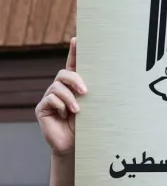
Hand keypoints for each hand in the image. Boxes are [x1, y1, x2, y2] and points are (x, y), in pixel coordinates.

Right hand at [36, 37, 86, 156]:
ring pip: (57, 86)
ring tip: (78, 110)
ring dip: (69, 97)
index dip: (74, 52)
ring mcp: (50, 98)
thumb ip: (95, 94)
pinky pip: (50, 98)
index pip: (73, 66)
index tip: (77, 39)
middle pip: (64, 74)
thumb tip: (105, 82)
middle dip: (75, 80)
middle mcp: (61, 89)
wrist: (76, 145)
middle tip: (86, 91)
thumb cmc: (89, 126)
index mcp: (75, 87)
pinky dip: (60, 105)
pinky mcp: (42, 108)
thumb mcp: (95, 107)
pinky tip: (65, 114)